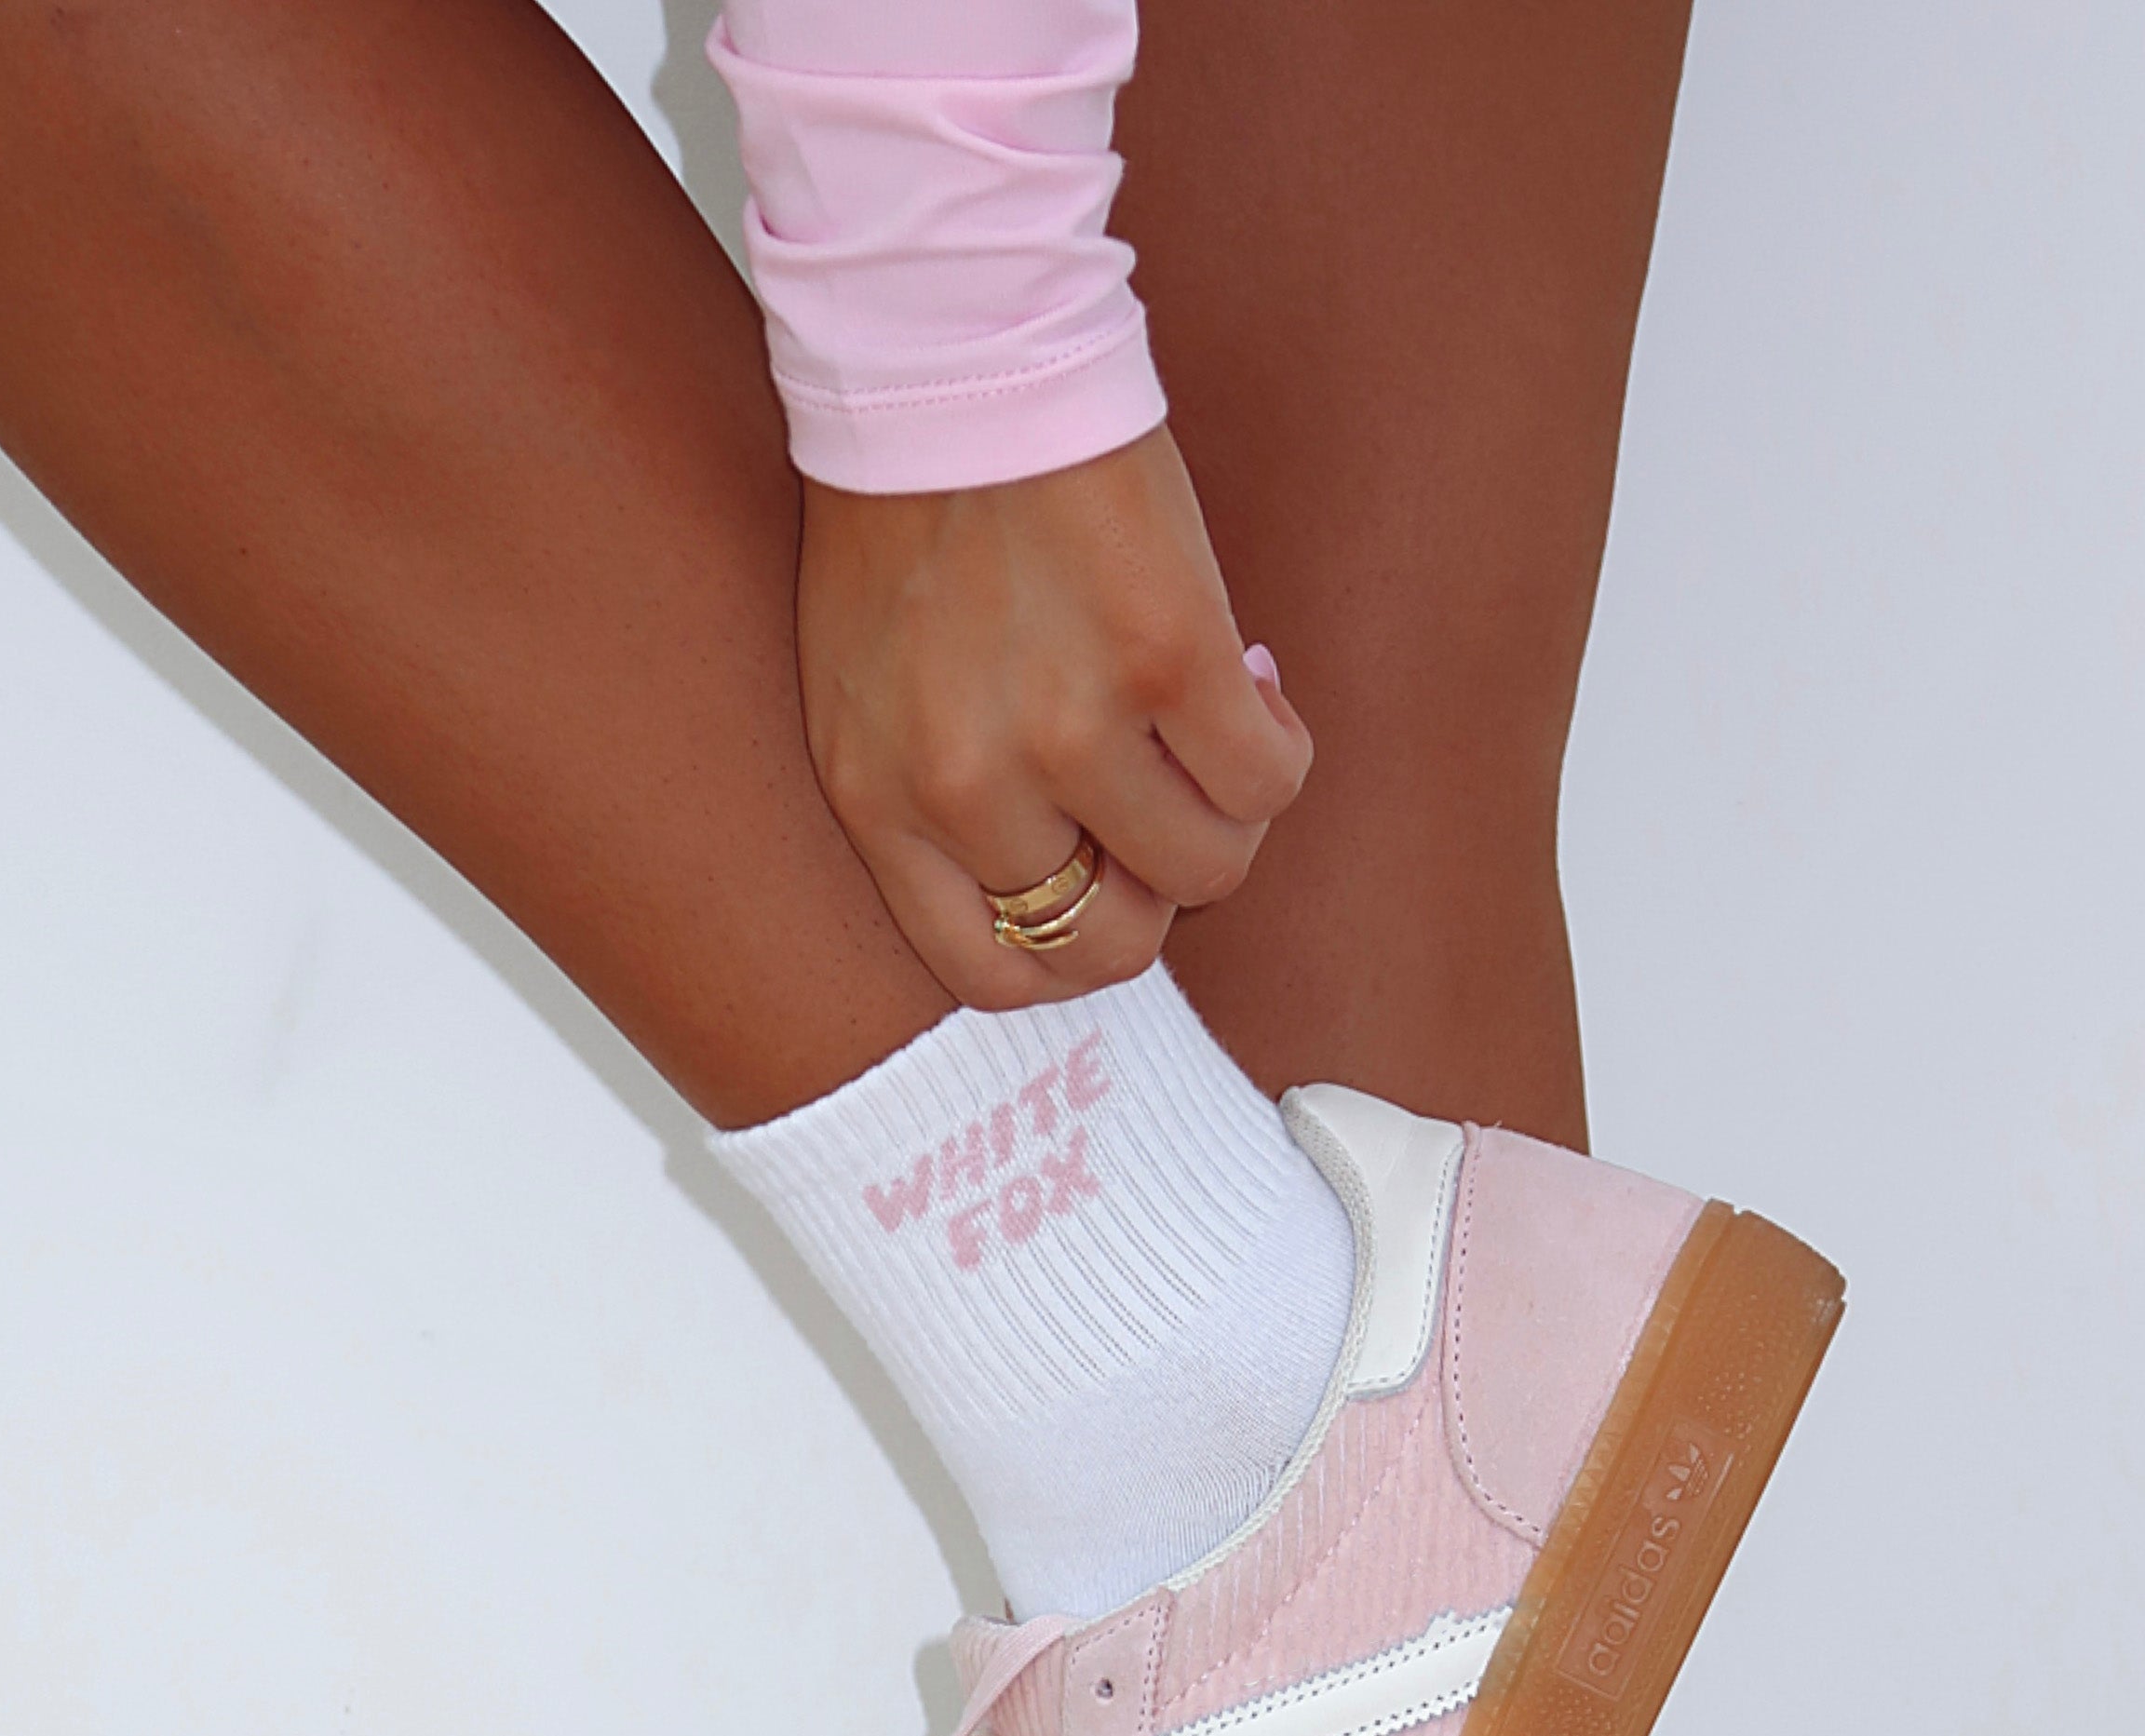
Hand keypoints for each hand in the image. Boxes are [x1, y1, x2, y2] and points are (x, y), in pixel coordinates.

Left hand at [796, 425, 1311, 1008]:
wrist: (948, 353)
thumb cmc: (905, 510)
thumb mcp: (866, 689)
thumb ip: (933, 795)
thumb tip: (1068, 866)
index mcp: (882, 801)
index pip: (992, 975)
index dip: (1068, 950)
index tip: (1099, 886)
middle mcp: (968, 786)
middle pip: (1111, 939)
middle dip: (1155, 888)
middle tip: (1163, 803)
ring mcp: (1071, 729)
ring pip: (1207, 867)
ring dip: (1227, 813)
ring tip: (1209, 727)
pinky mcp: (1168, 660)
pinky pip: (1267, 780)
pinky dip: (1278, 745)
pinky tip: (1251, 681)